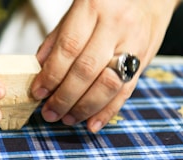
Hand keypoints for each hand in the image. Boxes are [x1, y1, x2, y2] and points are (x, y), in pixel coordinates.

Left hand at [31, 0, 178, 131]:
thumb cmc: (107, 2)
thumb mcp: (78, 10)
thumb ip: (58, 39)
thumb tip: (37, 70)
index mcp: (93, 7)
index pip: (68, 48)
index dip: (51, 75)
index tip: (38, 93)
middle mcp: (116, 26)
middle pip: (86, 70)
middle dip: (65, 97)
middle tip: (50, 113)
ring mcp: (134, 44)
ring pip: (107, 85)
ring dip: (84, 108)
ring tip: (67, 119)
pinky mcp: (144, 60)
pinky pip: (126, 92)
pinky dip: (107, 112)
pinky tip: (92, 125)